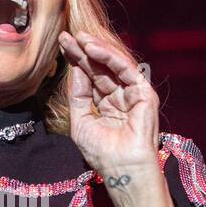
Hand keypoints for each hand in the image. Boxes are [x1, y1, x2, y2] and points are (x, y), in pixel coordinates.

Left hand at [59, 30, 173, 206]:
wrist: (122, 170)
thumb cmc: (102, 153)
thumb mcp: (81, 121)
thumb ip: (79, 95)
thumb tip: (76, 68)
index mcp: (105, 105)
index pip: (90, 77)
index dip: (76, 61)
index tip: (61, 45)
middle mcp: (119, 97)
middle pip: (99, 69)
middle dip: (82, 52)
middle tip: (65, 36)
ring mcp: (133, 95)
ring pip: (112, 67)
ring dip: (95, 50)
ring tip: (78, 38)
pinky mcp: (144, 94)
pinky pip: (126, 70)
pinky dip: (109, 57)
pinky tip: (92, 49)